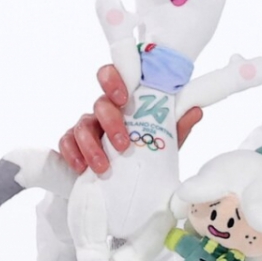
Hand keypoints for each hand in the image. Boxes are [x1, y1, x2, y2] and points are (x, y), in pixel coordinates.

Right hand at [57, 64, 202, 173]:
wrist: (126, 184)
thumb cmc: (146, 153)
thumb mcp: (164, 142)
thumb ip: (176, 127)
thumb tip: (196, 111)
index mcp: (127, 101)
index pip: (116, 76)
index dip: (114, 79)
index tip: (124, 96)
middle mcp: (105, 109)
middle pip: (100, 102)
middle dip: (110, 121)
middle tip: (122, 144)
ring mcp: (87, 125)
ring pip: (81, 125)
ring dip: (91, 146)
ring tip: (104, 167)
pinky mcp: (72, 143)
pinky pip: (66, 142)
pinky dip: (72, 154)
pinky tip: (81, 168)